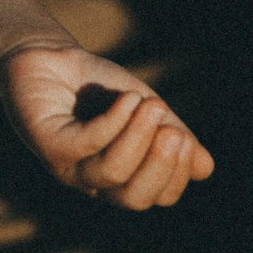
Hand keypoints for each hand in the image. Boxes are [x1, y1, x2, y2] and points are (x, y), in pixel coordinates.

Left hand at [0, 43, 214, 210]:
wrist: (46, 54)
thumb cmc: (96, 86)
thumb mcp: (144, 109)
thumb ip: (172, 135)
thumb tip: (206, 167)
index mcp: (120, 177)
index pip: (156, 196)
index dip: (176, 175)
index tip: (185, 140)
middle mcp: (93, 180)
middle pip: (134, 198)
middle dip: (160, 167)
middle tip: (173, 132)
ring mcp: (67, 165)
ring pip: (111, 173)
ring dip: (139, 138)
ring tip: (152, 104)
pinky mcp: (47, 144)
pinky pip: (86, 144)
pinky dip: (113, 122)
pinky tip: (127, 99)